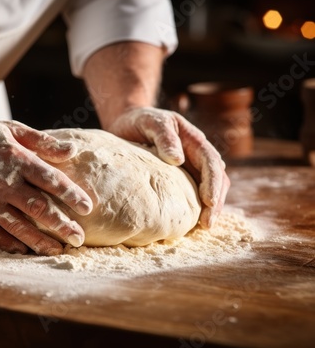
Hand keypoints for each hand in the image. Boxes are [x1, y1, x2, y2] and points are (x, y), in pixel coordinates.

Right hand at [0, 119, 92, 255]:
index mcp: (15, 158)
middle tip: (79, 238)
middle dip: (60, 224)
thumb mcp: (11, 129)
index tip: (89, 207)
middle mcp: (2, 182)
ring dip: (38, 240)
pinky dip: (8, 243)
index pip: (49, 178)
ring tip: (58, 250)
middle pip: (37, 207)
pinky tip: (24, 251)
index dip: (70, 194)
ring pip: (17, 225)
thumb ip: (42, 141)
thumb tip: (73, 149)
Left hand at [106, 107, 229, 228]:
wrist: (128, 121)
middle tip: (208, 224)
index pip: (211, 163)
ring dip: (209, 208)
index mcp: (194, 140)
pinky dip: (195, 207)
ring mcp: (191, 168)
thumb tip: (178, 159)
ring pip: (209, 189)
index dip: (212, 183)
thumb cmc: (141, 121)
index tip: (209, 202)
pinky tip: (189, 223)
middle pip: (217, 179)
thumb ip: (165, 137)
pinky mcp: (180, 178)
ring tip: (203, 227)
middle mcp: (197, 156)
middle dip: (216, 202)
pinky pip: (192, 193)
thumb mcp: (152, 122)